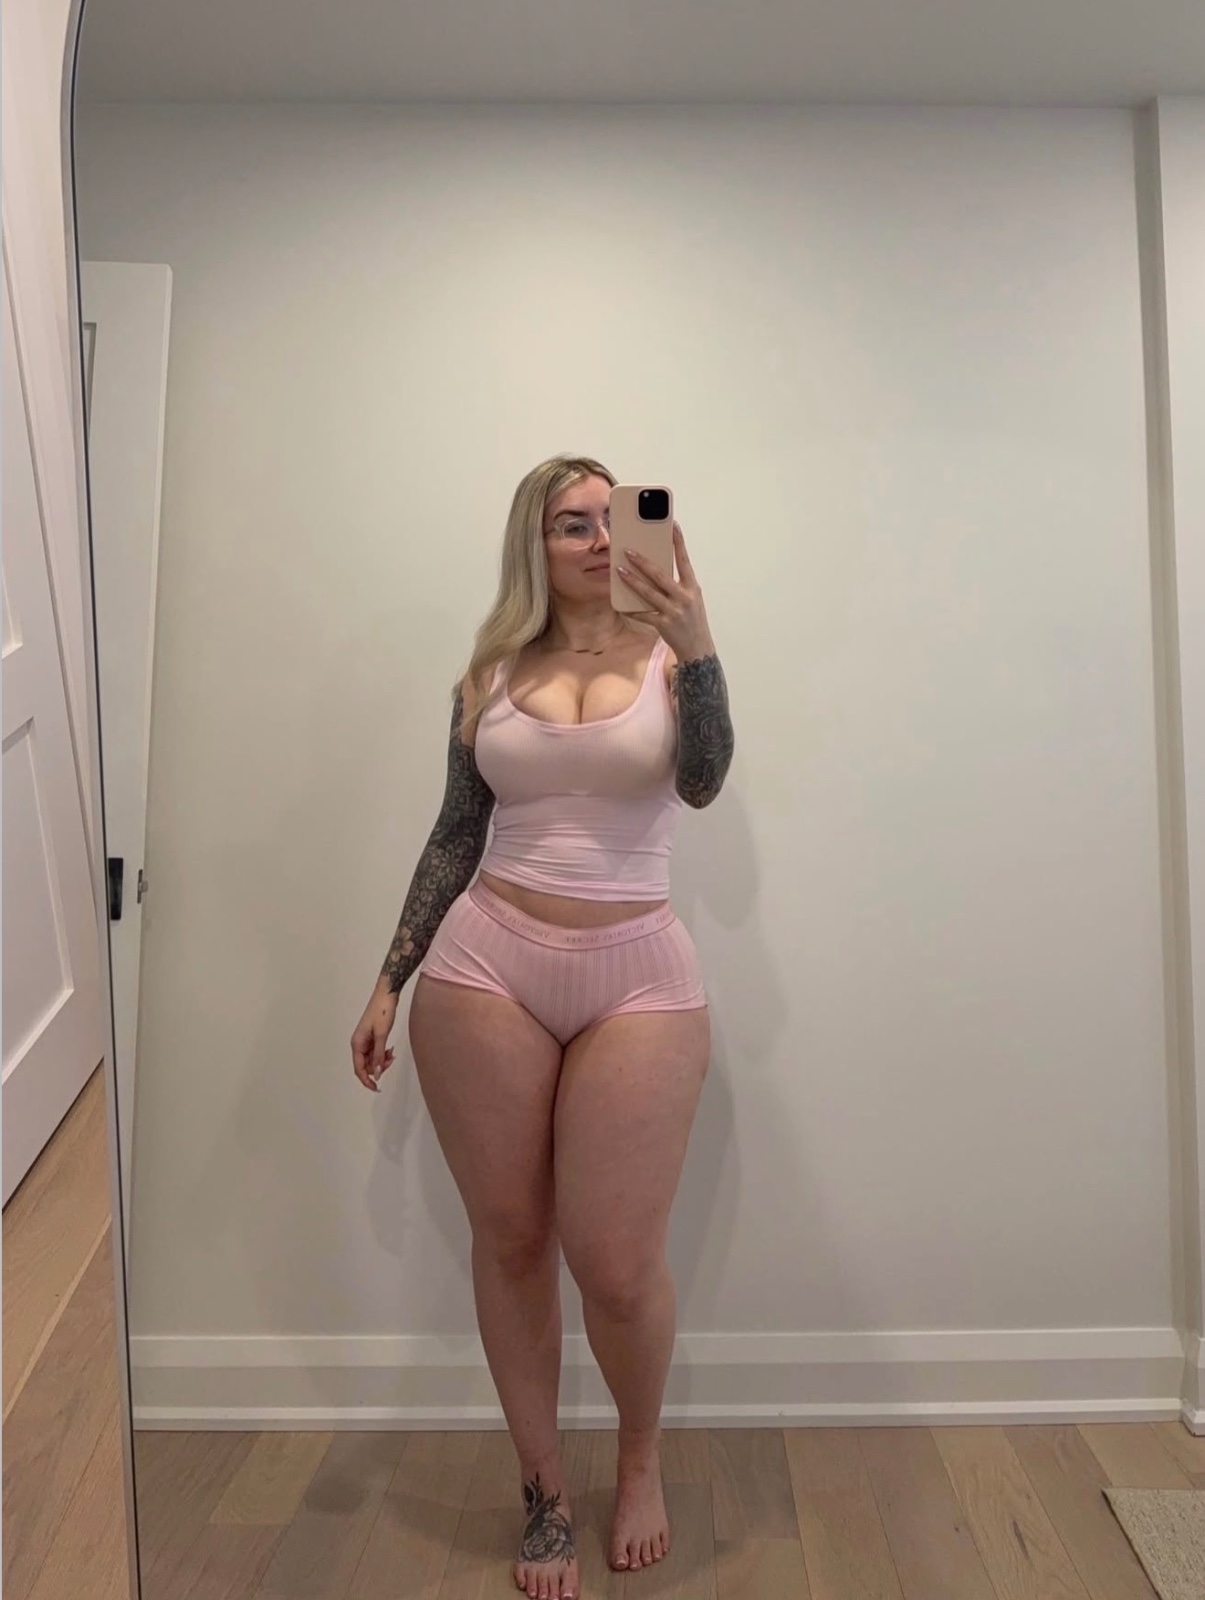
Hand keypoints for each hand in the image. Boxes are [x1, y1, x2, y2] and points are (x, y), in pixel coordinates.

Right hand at [351, 987, 398, 1092]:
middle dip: (378, 1066)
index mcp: (357, 1043)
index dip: (367, 1080)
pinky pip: (376, 1051)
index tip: (377, 1088)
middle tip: (390, 1060)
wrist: (387, 995)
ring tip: (392, 1053)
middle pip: (366, 1065)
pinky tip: (390, 1049)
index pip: (359, 1069)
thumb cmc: (382, 1011)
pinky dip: (383, 1053)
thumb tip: (377, 1073)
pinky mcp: (372, 1037)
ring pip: (372, 1059)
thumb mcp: (382, 1035)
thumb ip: (379, 1055)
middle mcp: (358, 1043)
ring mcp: (365, 1040)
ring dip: (382, 1060)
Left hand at [615, 523, 715, 661]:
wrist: (698, 648)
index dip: (678, 543)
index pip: (685, 560)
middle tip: (628, 551)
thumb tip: (655, 569)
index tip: (672, 526)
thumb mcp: (691, 599)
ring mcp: (674, 612)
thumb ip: (678, 584)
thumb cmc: (693, 620)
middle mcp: (684, 598)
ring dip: (632, 581)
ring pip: (649, 593)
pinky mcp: (664, 625)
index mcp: (692, 587)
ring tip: (619, 570)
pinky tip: (621, 603)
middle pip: (661, 575)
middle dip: (643, 562)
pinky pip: (644, 615)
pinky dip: (632, 609)